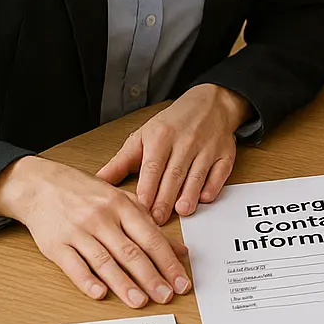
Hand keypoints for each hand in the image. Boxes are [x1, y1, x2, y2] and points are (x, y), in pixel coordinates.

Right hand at [0, 156, 190, 307]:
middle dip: (151, 277)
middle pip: (130, 252)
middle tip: (165, 295)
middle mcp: (102, 218)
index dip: (168, 262)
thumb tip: (179, 250)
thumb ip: (150, 226)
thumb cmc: (85, 193)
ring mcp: (78, 231)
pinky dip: (87, 280)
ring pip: (104, 261)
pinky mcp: (56, 244)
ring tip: (139, 301)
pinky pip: (73, 265)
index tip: (180, 281)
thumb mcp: (122, 201)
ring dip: (124, 284)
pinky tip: (100, 293)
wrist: (41, 185)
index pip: (151, 238)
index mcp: (122, 206)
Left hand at [97, 83, 250, 224]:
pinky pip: (220, 171)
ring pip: (197, 174)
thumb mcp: (143, 136)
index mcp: (161, 136)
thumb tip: (98, 181)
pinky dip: (213, 185)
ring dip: (190, 193)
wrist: (211, 104)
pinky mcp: (225, 154)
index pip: (153, 166)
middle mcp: (185, 141)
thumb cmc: (173, 124)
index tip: (141, 209)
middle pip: (174, 173)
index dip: (148, 188)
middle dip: (166, 198)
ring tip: (182, 211)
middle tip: (158, 219)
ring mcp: (207, 147)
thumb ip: (122, 162)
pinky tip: (204, 199)